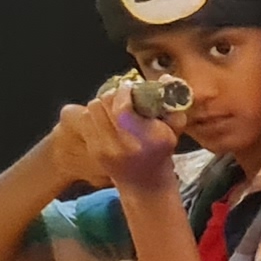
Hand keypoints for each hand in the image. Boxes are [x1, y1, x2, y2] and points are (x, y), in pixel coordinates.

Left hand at [46, 91, 175, 200]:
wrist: (144, 182)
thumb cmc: (160, 151)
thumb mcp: (174, 128)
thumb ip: (171, 102)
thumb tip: (165, 78)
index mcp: (146, 139)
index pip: (122, 108)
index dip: (123, 92)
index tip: (130, 88)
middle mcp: (123, 145)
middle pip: (103, 103)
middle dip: (113, 95)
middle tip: (122, 97)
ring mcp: (105, 149)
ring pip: (92, 109)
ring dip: (102, 104)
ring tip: (114, 108)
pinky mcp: (94, 150)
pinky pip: (86, 121)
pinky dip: (95, 116)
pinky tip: (107, 120)